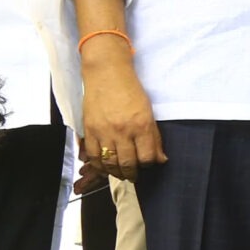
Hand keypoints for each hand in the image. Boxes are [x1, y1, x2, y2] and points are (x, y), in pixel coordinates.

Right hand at [78, 56, 162, 180]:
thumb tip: (160, 158)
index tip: (147, 165)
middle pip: (128, 163)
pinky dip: (98, 165)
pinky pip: (92, 156)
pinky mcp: (89, 130)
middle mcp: (123, 131)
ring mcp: (104, 131)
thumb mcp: (149, 112)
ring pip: (109, 163)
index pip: (147, 157)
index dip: (148, 165)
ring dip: (116, 172)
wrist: (107, 74)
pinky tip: (103, 167)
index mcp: (141, 125)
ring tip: (120, 173)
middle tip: (133, 175)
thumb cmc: (130, 90)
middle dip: (132, 174)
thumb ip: (154, 137)